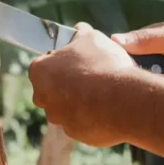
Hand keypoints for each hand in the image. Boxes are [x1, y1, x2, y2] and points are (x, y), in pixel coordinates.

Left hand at [29, 23, 144, 146]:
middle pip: (52, 88)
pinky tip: (107, 107)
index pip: (43, 64)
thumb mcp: (91, 37)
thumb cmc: (103, 65)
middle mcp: (42, 97)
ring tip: (103, 92)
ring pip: (67, 107)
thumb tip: (79, 30)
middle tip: (91, 75)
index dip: (61, 61)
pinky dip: (92, 116)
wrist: (124, 101)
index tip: (77, 61)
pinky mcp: (75, 133)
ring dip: (80, 100)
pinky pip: (82, 122)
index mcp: (39, 71)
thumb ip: (79, 33)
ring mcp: (58, 118)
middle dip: (67, 83)